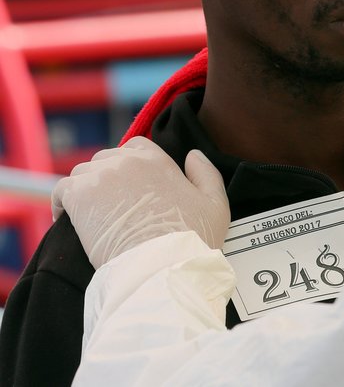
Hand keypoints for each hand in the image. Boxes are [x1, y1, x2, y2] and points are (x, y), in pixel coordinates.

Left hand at [52, 137, 230, 268]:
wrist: (161, 264)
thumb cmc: (191, 238)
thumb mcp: (216, 203)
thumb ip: (206, 173)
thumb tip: (193, 154)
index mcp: (157, 159)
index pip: (135, 146)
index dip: (131, 165)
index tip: (131, 187)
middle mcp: (127, 161)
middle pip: (105, 159)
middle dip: (106, 178)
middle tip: (111, 205)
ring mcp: (101, 177)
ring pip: (82, 173)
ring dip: (85, 190)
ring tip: (93, 215)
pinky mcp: (79, 196)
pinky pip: (61, 190)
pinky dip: (63, 203)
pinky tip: (70, 219)